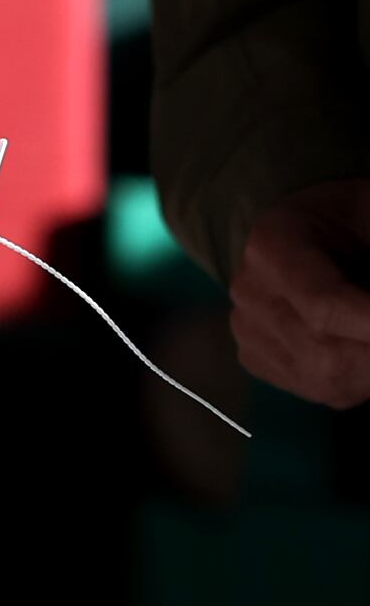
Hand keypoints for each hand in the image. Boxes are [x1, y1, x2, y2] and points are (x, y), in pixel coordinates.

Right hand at [230, 181, 369, 407]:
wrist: (311, 225)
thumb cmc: (355, 217)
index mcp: (273, 244)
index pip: (325, 306)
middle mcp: (248, 292)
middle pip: (326, 354)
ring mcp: (247, 329)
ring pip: (325, 379)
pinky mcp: (254, 356)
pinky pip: (316, 388)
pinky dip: (357, 379)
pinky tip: (365, 347)